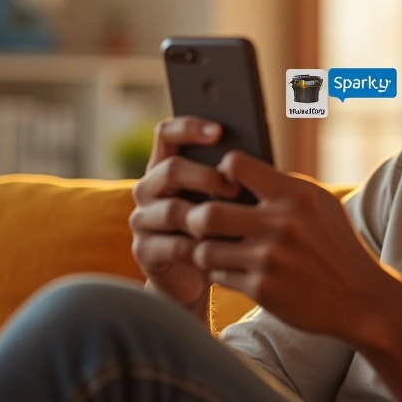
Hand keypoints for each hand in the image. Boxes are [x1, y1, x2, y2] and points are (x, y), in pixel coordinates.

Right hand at [129, 117, 241, 320]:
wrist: (205, 274)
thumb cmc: (223, 227)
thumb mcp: (230, 199)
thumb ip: (233, 177)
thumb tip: (258, 160)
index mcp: (167, 166)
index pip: (167, 133)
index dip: (189, 128)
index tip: (219, 130)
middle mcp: (149, 188)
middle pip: (170, 169)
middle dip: (205, 176)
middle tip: (233, 187)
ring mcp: (143, 220)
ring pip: (171, 210)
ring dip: (205, 215)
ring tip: (234, 221)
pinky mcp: (145, 251)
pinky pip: (172, 246)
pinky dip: (201, 247)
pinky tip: (223, 249)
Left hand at [181, 150, 399, 344]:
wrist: (362, 298)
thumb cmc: (335, 246)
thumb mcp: (321, 205)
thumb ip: (283, 188)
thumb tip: (233, 174)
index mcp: (296, 193)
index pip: (234, 165)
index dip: (220, 175)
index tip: (224, 187)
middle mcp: (283, 223)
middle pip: (207, 213)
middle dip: (196, 219)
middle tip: (202, 224)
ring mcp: (271, 258)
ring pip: (205, 250)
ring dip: (205, 251)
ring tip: (216, 250)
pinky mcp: (264, 289)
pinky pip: (219, 276)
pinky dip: (222, 274)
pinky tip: (236, 272)